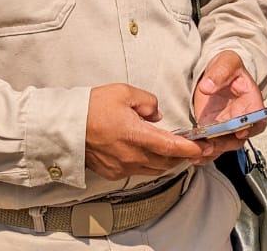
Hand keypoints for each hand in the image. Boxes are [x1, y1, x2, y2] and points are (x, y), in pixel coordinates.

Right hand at [85, 84, 209, 180]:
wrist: (63, 128)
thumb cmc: (91, 107)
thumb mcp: (123, 92)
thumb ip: (147, 101)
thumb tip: (156, 114)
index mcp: (136, 135)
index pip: (171, 147)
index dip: (190, 148)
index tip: (203, 147)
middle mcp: (131, 156)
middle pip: (166, 162)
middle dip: (183, 157)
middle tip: (196, 149)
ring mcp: (122, 167)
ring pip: (154, 169)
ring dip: (167, 162)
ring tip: (177, 153)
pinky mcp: (113, 172)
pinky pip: (138, 171)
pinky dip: (150, 164)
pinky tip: (151, 155)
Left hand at [192, 51, 265, 160]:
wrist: (217, 73)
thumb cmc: (228, 68)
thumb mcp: (227, 62)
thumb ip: (220, 73)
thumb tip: (208, 86)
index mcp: (252, 103)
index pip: (257, 121)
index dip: (250, 128)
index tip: (239, 131)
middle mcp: (241, 120)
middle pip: (238, 139)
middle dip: (223, 144)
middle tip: (209, 144)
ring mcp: (226, 128)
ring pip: (223, 146)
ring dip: (210, 151)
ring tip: (196, 152)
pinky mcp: (213, 132)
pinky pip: (210, 147)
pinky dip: (201, 153)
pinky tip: (190, 154)